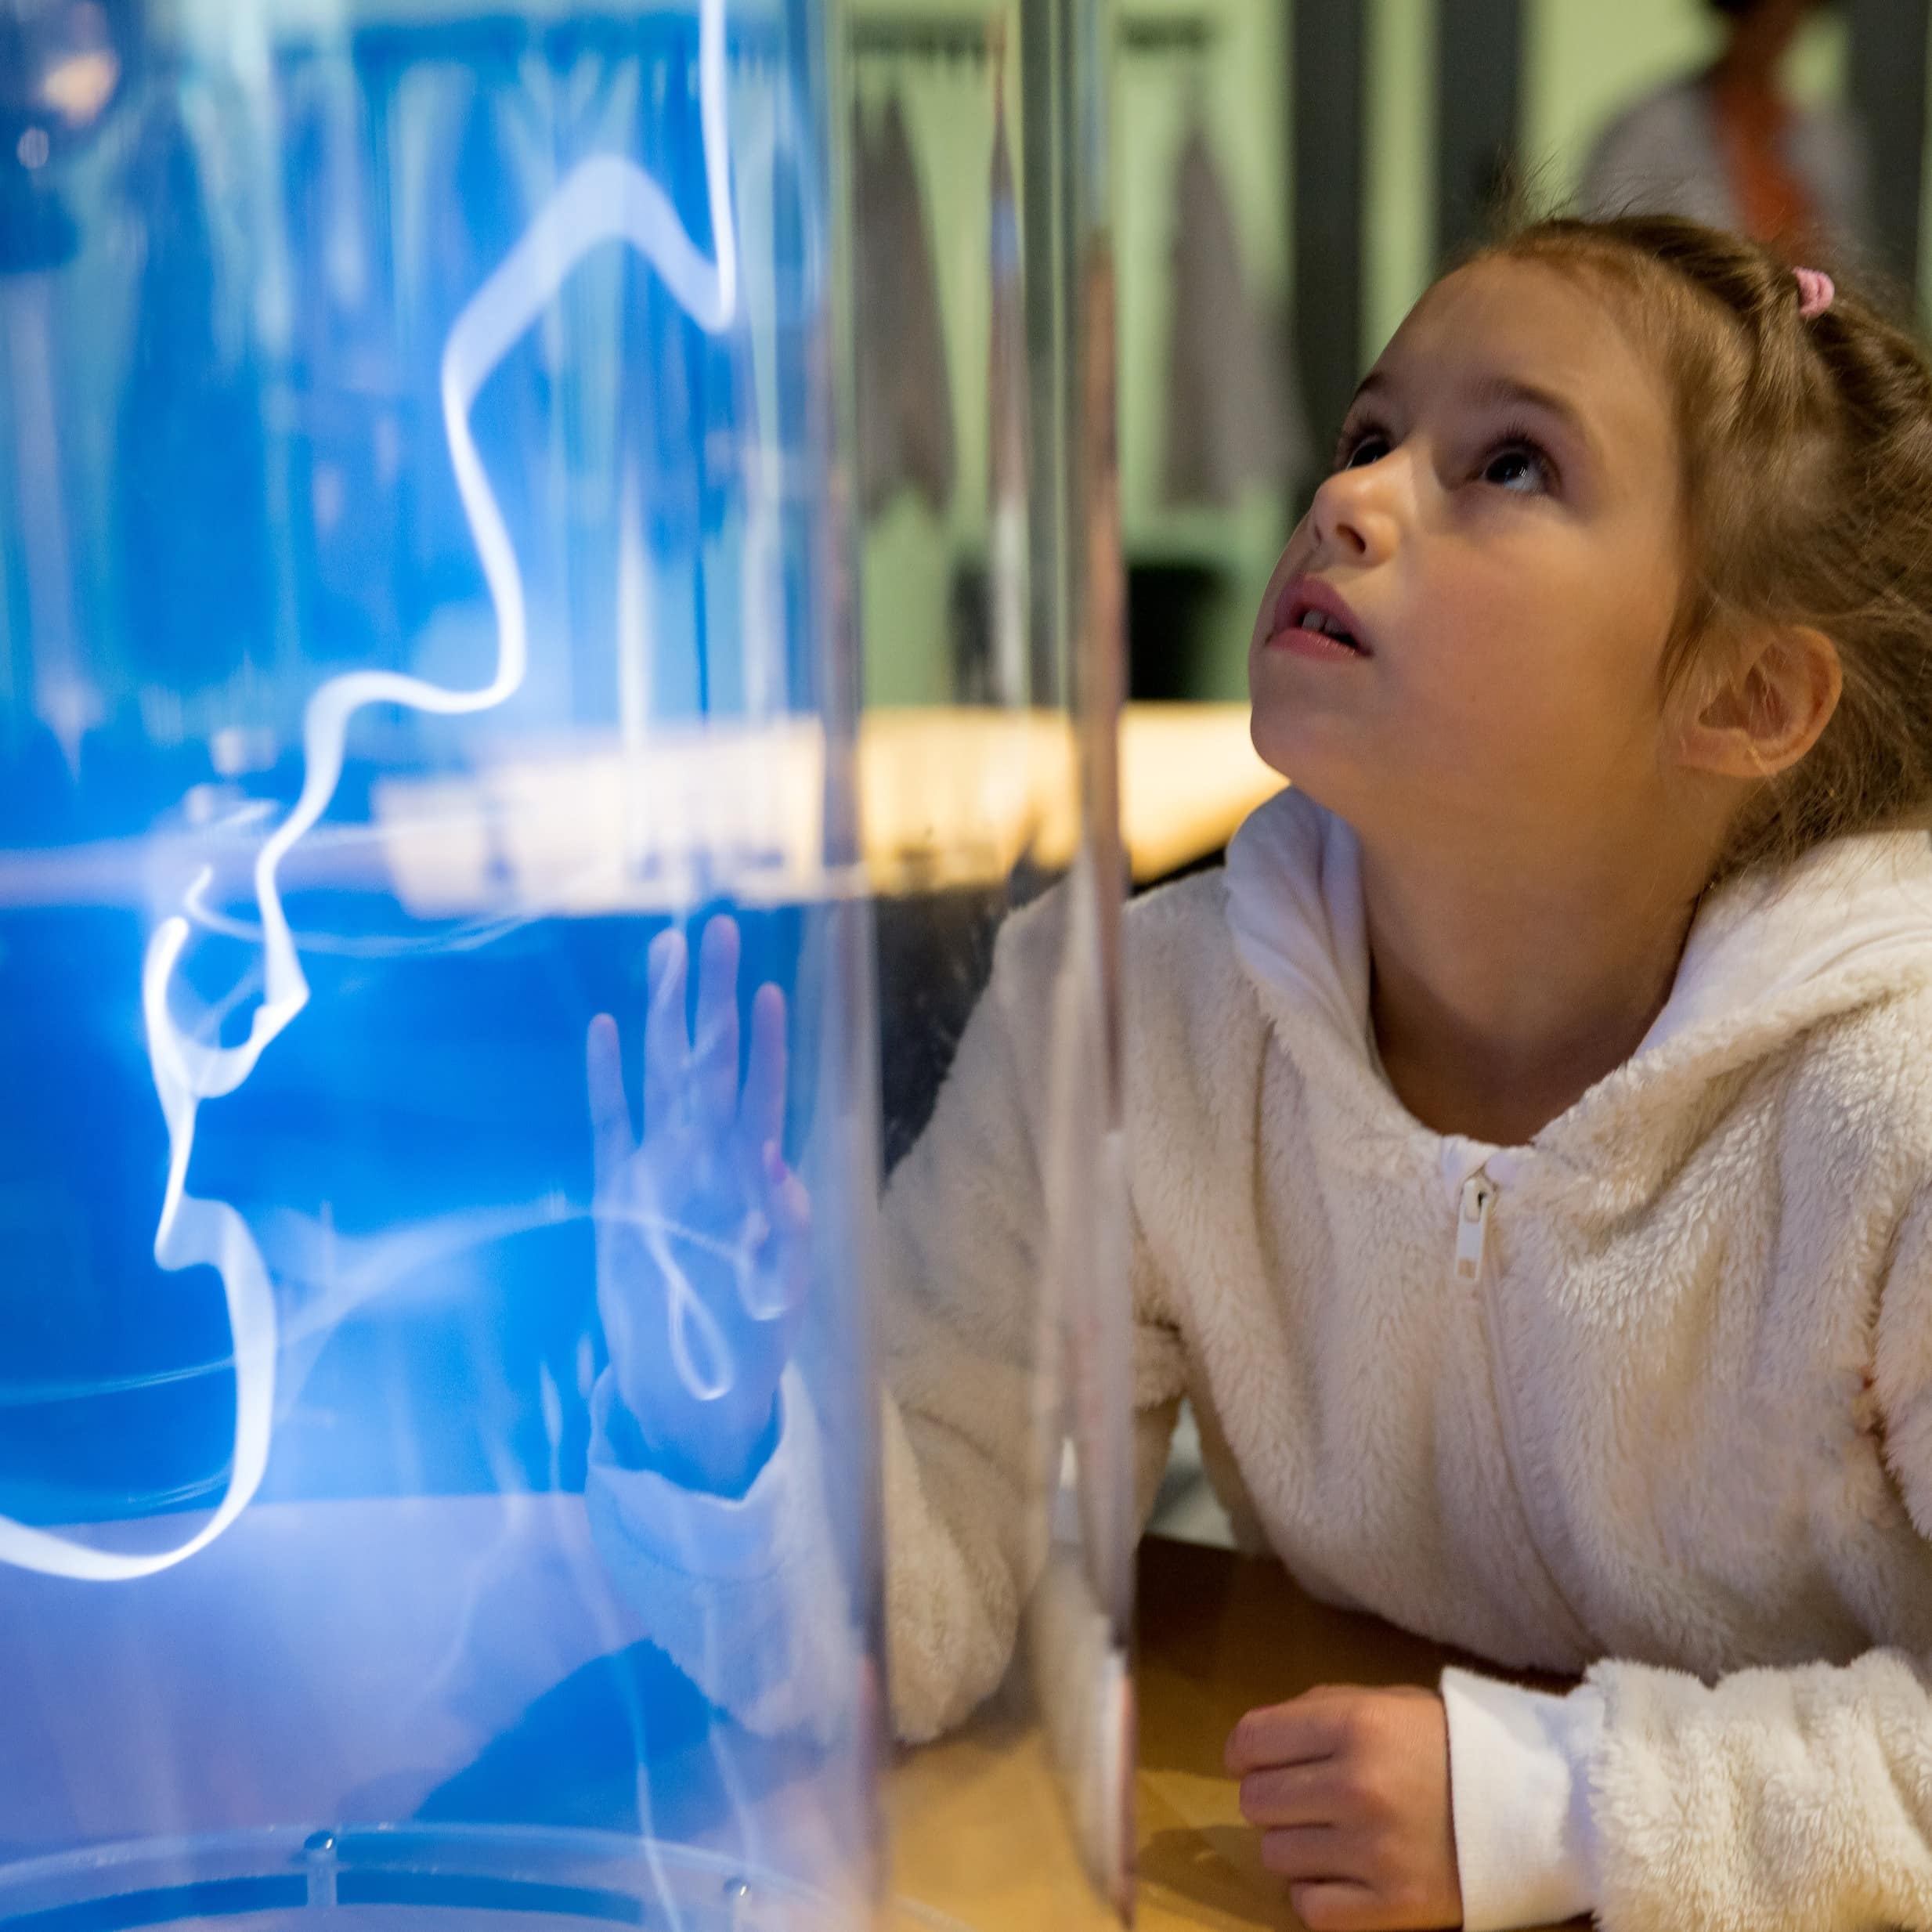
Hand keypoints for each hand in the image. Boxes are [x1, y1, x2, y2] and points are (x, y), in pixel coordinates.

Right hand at [587, 916, 810, 1495]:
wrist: (693, 1398)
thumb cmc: (750, 1341)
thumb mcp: (783, 1286)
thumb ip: (784, 1226)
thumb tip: (778, 1163)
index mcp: (749, 1178)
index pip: (759, 1093)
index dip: (765, 1044)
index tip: (769, 989)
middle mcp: (703, 1161)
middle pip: (709, 1063)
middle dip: (713, 998)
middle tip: (716, 929)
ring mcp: (658, 1172)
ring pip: (662, 1078)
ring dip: (665, 1018)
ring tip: (665, 954)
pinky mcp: (617, 1197)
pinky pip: (609, 1127)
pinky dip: (606, 1082)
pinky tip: (603, 1032)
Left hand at [1226, 1684, 1461, 1931]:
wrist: (1535, 1809)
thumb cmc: (1448, 1747)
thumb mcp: (1386, 1703)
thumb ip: (1318, 1711)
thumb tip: (1251, 1744)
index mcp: (1355, 1725)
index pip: (1250, 1742)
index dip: (1244, 1752)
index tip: (1255, 1761)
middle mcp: (1357, 1786)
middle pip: (1256, 1801)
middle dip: (1273, 1798)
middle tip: (1308, 1800)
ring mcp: (1374, 1852)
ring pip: (1275, 1856)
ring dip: (1296, 1846)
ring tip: (1336, 1835)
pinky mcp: (1392, 1909)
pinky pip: (1308, 1908)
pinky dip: (1318, 1895)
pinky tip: (1348, 1874)